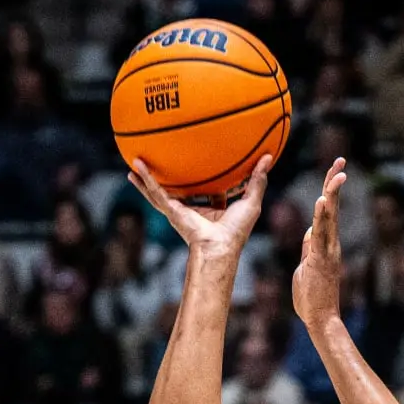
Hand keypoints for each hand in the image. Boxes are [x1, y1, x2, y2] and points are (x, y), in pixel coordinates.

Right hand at [125, 153, 272, 261]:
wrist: (220, 246)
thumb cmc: (236, 231)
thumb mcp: (251, 201)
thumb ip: (258, 179)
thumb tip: (268, 157)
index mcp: (211, 210)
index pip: (207, 193)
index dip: (206, 181)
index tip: (203, 168)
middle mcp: (192, 210)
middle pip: (178, 191)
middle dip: (170, 180)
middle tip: (160, 165)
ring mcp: (179, 211)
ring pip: (159, 191)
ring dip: (146, 179)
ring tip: (134, 165)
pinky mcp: (171, 210)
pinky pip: (155, 191)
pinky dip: (144, 179)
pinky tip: (134, 166)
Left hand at [293, 159, 347, 328]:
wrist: (321, 319)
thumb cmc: (312, 297)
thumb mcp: (307, 266)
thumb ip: (309, 248)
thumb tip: (310, 232)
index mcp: (325, 243)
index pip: (327, 211)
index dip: (329, 189)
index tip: (334, 169)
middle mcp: (331, 244)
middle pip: (333, 207)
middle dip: (335, 183)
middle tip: (340, 160)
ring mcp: (328, 251)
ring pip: (330, 218)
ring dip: (332, 195)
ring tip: (336, 174)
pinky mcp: (321, 260)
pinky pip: (321, 235)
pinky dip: (321, 217)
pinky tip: (321, 201)